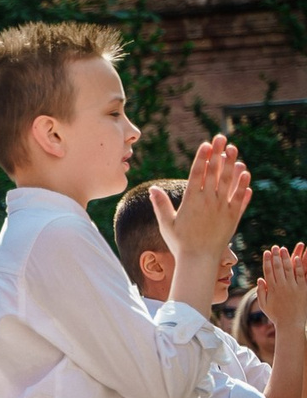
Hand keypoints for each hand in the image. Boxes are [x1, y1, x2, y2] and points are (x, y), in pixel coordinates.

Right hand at [154, 134, 251, 258]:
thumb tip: (153, 189)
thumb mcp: (166, 223)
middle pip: (215, 172)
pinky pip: (240, 198)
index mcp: (191, 201)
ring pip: (229, 182)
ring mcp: (223, 208)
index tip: (206, 144)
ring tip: (233, 150)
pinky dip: (243, 186)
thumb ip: (161, 204)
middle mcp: (209, 201)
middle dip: (218, 153)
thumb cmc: (179, 242)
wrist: (199, 260)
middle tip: (222, 138)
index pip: (198, 174)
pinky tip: (246, 174)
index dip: (202, 157)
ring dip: (232, 164)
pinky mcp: (233, 217)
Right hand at [263, 244, 306, 332]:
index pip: (268, 271)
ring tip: (284, 249)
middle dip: (276, 256)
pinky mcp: (302, 289)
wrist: (290, 323)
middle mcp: (282, 286)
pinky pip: (300, 275)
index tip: (266, 252)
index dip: (267, 261)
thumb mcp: (264, 305)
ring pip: (288, 269)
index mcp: (272, 289)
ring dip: (286, 258)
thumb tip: (260, 279)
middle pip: (278, 268)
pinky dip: (298, 266)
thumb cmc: (276, 315)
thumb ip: (261, 292)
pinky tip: (297, 258)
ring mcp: (293, 287)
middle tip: (275, 247)